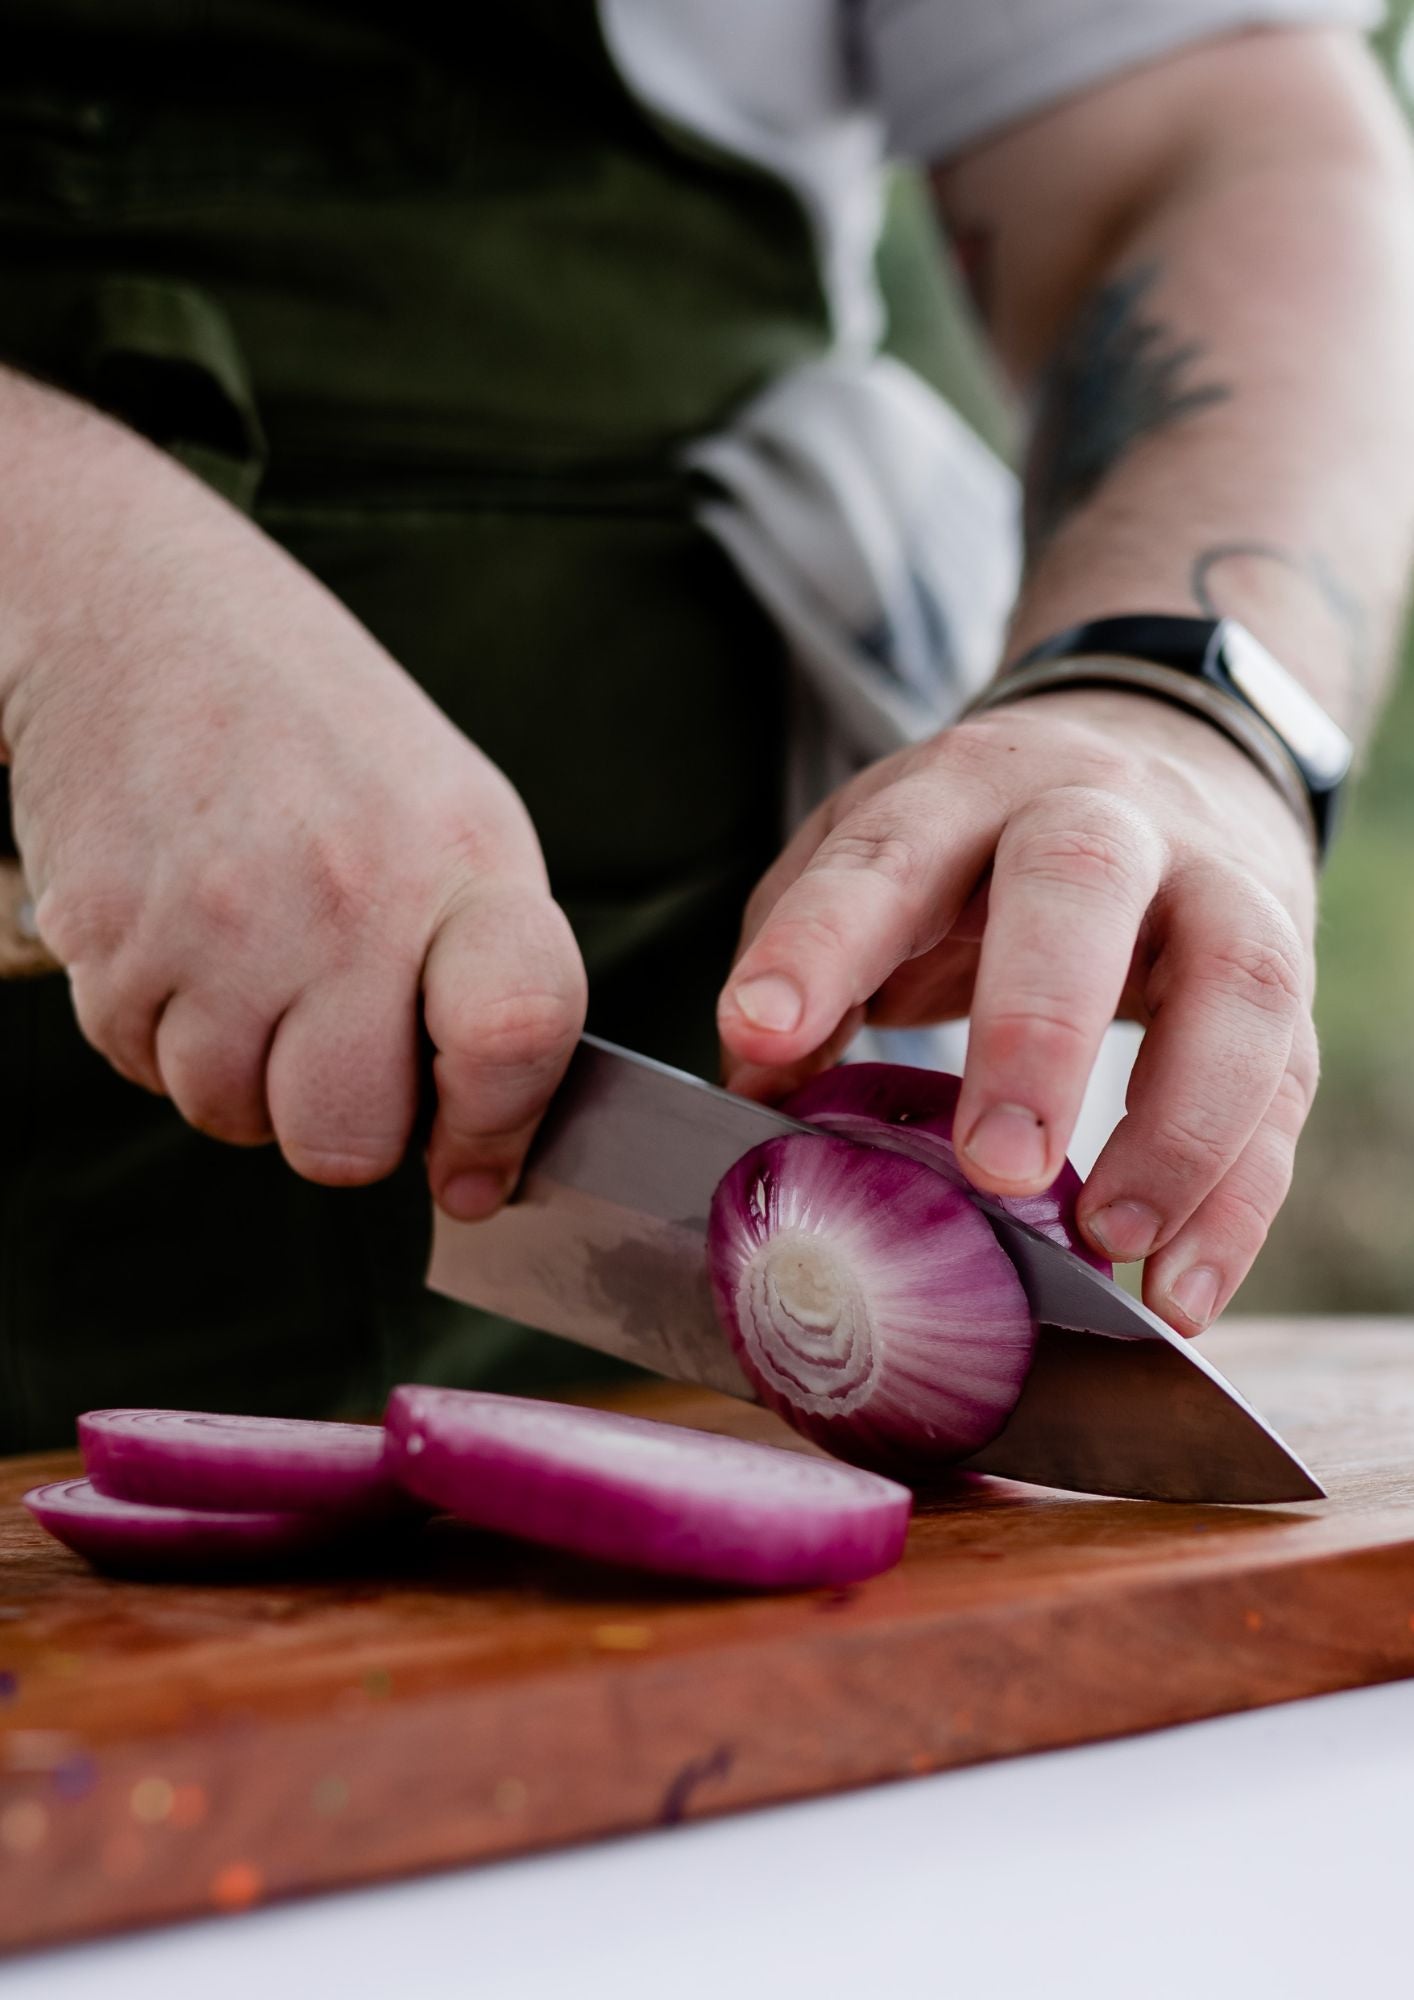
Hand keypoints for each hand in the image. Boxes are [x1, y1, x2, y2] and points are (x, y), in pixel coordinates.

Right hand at [1, 384, 584, 1219]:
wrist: (140, 616)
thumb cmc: (325, 741)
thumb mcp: (454, 818)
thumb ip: (487, 980)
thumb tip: (476, 1161)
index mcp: (459, 861)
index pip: (516, 1033)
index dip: (498, 1127)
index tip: (476, 1158)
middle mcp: (342, 896)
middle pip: (345, 1142)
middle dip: (347, 1123)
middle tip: (343, 1042)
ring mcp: (214, 921)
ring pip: (231, 1116)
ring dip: (248, 1077)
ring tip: (260, 964)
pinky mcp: (106, 937)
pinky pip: (143, 1067)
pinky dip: (169, 1032)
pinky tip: (191, 938)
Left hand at [717, 687, 1318, 1334]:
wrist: (1169, 753)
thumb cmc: (982, 845)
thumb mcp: (879, 858)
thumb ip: (812, 956)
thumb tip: (757, 1088)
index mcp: (965, 787)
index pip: (887, 851)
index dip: (822, 940)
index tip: (762, 1032)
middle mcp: (1102, 815)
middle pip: (1081, 883)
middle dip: (1038, 1026)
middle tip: (997, 1164)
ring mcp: (1215, 892)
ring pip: (1234, 985)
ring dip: (1176, 1127)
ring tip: (1105, 1239)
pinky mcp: (1283, 983)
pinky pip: (1284, 1086)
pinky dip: (1237, 1203)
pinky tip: (1176, 1296)